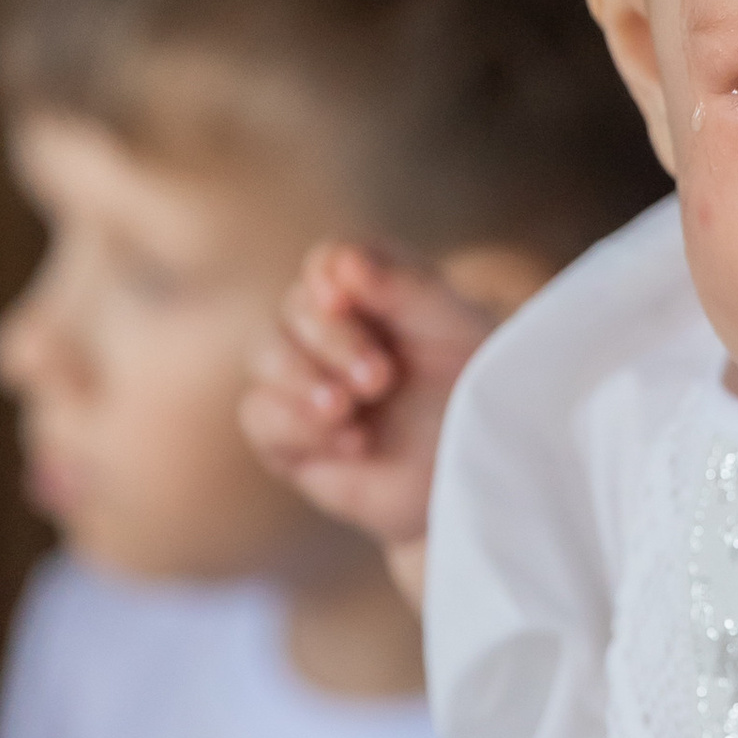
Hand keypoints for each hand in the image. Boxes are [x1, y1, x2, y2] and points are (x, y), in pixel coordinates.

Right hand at [241, 244, 498, 570]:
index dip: (328, 275)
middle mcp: (327, 329)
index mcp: (369, 292)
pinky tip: (352, 442)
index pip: (328, 264)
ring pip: (267, 357)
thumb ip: (405, 287)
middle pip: (295, 311)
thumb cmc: (472, 388)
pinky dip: (299, 425)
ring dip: (303, 379)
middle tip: (380, 378)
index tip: (343, 297)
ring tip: (347, 408)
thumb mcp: (455, 331)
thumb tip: (344, 263)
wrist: (475, 474)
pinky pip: (262, 417)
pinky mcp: (288, 435)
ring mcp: (302, 380)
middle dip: (333, 340)